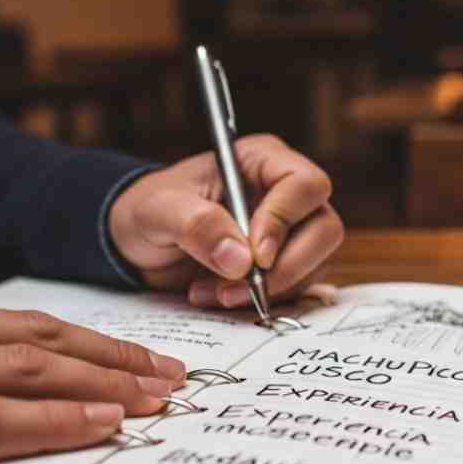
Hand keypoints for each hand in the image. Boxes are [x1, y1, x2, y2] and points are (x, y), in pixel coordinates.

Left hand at [107, 133, 343, 308]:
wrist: (138, 241)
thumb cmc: (149, 209)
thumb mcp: (158, 210)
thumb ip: (196, 225)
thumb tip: (241, 259)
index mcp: (263, 162)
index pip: (305, 185)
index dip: (285, 222)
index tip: (255, 256)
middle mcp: (286, 193)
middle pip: (324, 228)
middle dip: (286, 267)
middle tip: (237, 287)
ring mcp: (290, 231)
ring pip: (316, 263)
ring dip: (271, 289)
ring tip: (215, 293)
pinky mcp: (284, 263)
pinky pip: (299, 287)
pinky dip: (264, 301)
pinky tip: (220, 296)